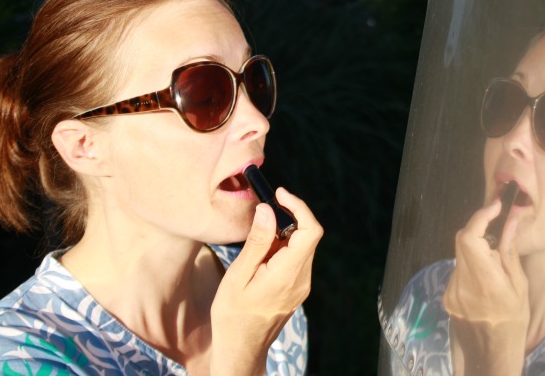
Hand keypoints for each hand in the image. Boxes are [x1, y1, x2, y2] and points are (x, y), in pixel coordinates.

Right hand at [210, 188, 322, 375]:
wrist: (240, 349)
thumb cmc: (233, 316)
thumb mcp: (239, 275)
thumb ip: (257, 241)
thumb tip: (268, 210)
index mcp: (289, 274)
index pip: (310, 230)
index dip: (299, 206)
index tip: (279, 194)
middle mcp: (302, 279)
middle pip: (308, 235)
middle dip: (287, 217)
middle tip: (261, 213)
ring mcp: (302, 285)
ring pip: (301, 246)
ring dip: (282, 234)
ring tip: (255, 242)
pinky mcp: (297, 288)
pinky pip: (296, 259)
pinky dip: (282, 248)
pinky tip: (260, 256)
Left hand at [443, 201, 527, 375]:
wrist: (492, 355)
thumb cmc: (514, 323)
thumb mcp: (520, 287)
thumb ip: (510, 252)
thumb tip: (511, 220)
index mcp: (484, 280)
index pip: (469, 236)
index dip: (480, 216)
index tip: (495, 205)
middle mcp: (462, 283)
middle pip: (462, 240)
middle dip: (479, 228)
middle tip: (498, 227)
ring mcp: (451, 290)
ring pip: (460, 254)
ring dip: (476, 249)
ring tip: (495, 265)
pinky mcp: (447, 296)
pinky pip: (458, 270)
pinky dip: (471, 266)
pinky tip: (485, 281)